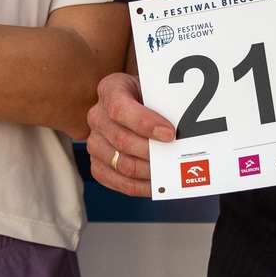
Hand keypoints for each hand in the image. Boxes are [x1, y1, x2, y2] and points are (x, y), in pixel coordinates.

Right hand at [86, 71, 173, 197]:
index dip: (145, 123)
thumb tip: (181, 130)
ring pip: (120, 163)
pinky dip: (139, 186)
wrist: (138, 104)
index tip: (169, 133)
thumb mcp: (155, 89)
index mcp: (110, 89)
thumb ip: (163, 103)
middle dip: (152, 151)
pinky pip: (116, 181)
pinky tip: (156, 183)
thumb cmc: (150, 97)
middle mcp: (97, 116)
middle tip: (173, 157)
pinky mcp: (97, 164)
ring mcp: (94, 142)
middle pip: (122, 140)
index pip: (119, 108)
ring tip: (168, 171)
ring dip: (148, 170)